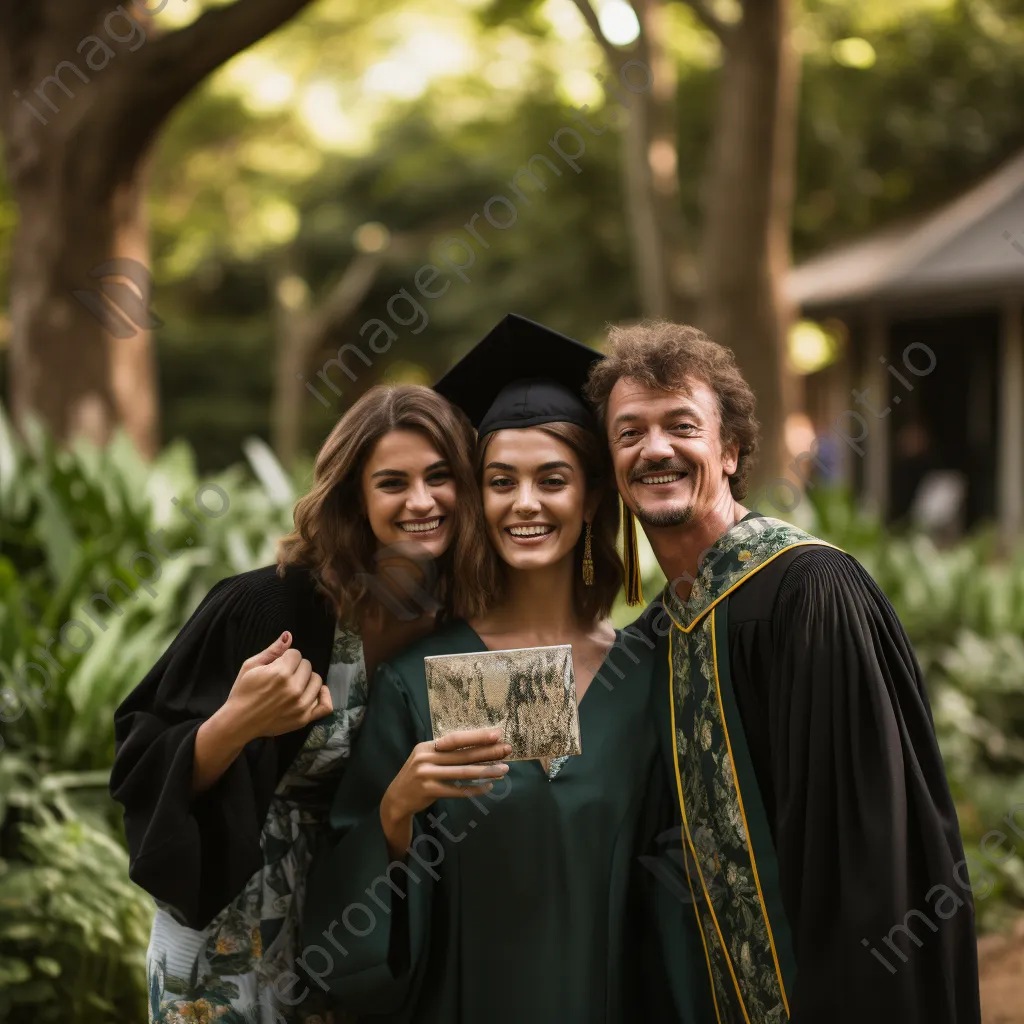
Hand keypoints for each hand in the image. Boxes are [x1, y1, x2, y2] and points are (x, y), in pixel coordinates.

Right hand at [222, 631, 332, 742]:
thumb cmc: (243, 692)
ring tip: (294, 685)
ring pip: (317, 681)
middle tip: (283, 677)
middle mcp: (294, 688)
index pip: (296, 654)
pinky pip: (325, 705)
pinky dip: (324, 696)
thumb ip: (272, 650)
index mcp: (280, 673)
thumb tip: (289, 635)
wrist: (238, 722)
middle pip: (307, 666)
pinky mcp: (304, 719)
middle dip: (296, 667)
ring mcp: (301, 705)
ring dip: (307, 680)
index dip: (286, 658)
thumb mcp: (251, 666)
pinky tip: (315, 692)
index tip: (277, 665)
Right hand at [380, 728, 510, 853]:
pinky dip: (474, 789)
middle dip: (488, 752)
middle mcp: (426, 758)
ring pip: (463, 772)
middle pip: (463, 755)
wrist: (396, 798)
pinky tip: (488, 787)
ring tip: (504, 769)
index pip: (456, 738)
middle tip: (507, 750)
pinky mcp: (429, 791)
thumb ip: (445, 753)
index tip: (497, 734)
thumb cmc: (418, 775)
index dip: (477, 736)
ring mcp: (426, 775)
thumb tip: (478, 746)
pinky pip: (457, 790)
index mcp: (427, 746)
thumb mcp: (426, 758)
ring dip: (486, 770)